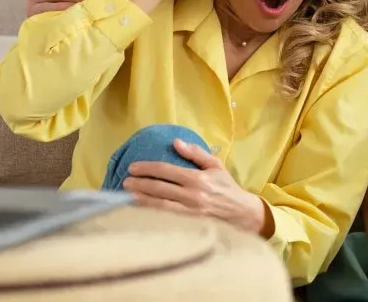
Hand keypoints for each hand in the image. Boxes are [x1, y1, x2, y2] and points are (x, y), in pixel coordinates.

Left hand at [122, 139, 273, 235]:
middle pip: (159, 189)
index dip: (147, 168)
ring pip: (159, 206)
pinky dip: (151, 214)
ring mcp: (189, 213)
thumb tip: (176, 142)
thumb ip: (196, 153)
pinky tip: (139, 211)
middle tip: (125, 181)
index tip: (133, 167)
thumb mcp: (216, 166)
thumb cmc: (227, 188)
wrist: (242, 214)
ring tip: (127, 196)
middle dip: (139, 184)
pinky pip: (165, 219)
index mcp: (197, 179)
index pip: (166, 171)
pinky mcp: (189, 225)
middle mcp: (192, 196)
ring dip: (141, 200)